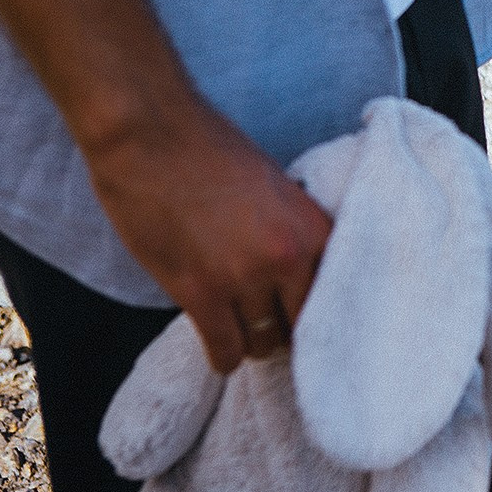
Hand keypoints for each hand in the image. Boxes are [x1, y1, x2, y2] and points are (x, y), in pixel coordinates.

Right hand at [85, 101, 332, 371]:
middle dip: (289, 329)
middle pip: (304, 325)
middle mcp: (290, 257)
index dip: (321, 311)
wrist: (153, 135)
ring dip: (254, 342)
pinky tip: (222, 353)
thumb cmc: (212, 151)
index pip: (337, 295)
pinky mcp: (200, 292)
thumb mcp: (278, 190)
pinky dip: (224, 357)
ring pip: (264, 342)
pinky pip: (225, 350)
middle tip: (274, 328)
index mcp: (315, 228)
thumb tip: (304, 277)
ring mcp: (245, 277)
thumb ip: (295, 233)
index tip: (312, 322)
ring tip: (244, 334)